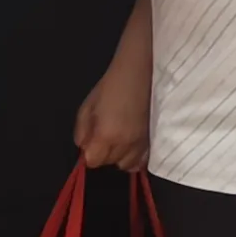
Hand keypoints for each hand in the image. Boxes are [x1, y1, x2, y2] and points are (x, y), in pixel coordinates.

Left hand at [73, 54, 151, 170]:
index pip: (93, 161)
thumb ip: (82, 130)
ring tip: (119, 139)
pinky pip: (143, 161)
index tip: (91, 140)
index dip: (89, 152)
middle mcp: (125, 145)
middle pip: (108, 163)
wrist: (142, 72)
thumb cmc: (112, 85)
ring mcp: (142, 144)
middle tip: (105, 134)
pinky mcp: (154, 139)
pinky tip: (132, 143)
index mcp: (106, 135)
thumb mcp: (88, 105)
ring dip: (120, 155)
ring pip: (126, 165)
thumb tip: (84, 146)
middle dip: (103, 152)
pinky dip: (135, 156)